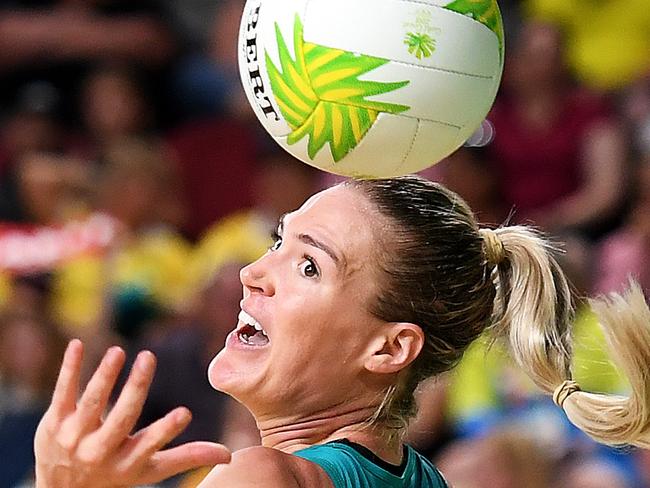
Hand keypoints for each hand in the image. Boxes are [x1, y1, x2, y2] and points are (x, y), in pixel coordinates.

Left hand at [35, 340, 230, 487]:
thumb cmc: (115, 475)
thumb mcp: (150, 470)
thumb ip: (186, 457)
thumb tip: (228, 455)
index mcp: (128, 462)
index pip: (150, 445)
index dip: (166, 430)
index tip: (185, 413)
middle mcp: (100, 451)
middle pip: (121, 417)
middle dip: (135, 388)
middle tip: (148, 357)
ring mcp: (74, 436)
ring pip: (92, 402)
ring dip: (104, 376)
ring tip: (118, 351)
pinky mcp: (54, 421)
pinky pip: (63, 392)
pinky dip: (70, 369)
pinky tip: (77, 344)